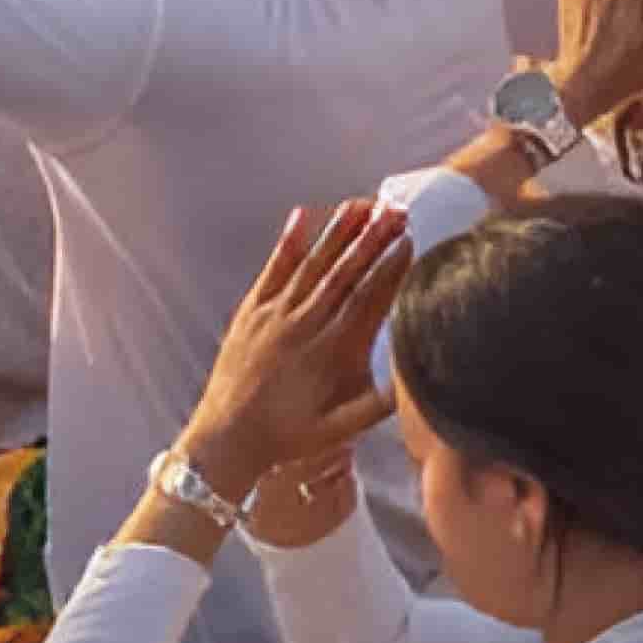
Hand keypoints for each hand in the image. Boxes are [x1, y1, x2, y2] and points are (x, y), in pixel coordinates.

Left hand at [173, 195, 408, 506]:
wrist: (227, 438)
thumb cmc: (288, 437)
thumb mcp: (341, 430)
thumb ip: (380, 404)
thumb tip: (415, 378)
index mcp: (330, 352)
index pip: (367, 300)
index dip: (390, 268)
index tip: (410, 241)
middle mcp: (304, 326)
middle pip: (343, 273)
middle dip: (371, 239)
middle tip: (395, 210)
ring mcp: (274, 315)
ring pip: (312, 265)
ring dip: (338, 232)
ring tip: (361, 204)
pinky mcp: (251, 312)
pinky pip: (272, 270)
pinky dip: (288, 243)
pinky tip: (302, 216)